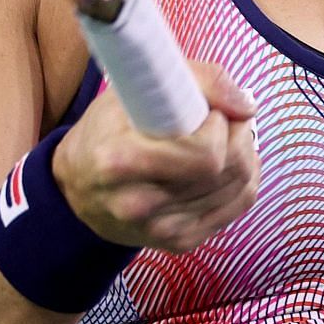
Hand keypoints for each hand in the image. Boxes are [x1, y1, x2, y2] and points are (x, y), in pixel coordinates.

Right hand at [54, 61, 260, 252]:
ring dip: (245, 155)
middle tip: (225, 119)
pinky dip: (242, 180)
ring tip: (224, 138)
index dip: (221, 125)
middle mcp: (139, 204)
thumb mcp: (134, 88)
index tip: (209, 110)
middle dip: (239, 136)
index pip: (205, 154)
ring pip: (239, 188)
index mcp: (121, 161)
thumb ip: (197, 81)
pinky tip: (226, 164)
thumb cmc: (107, 129)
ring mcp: (160, 230)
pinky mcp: (178, 242)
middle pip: (228, 171)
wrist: (76, 187)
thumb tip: (247, 105)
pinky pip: (237, 208)